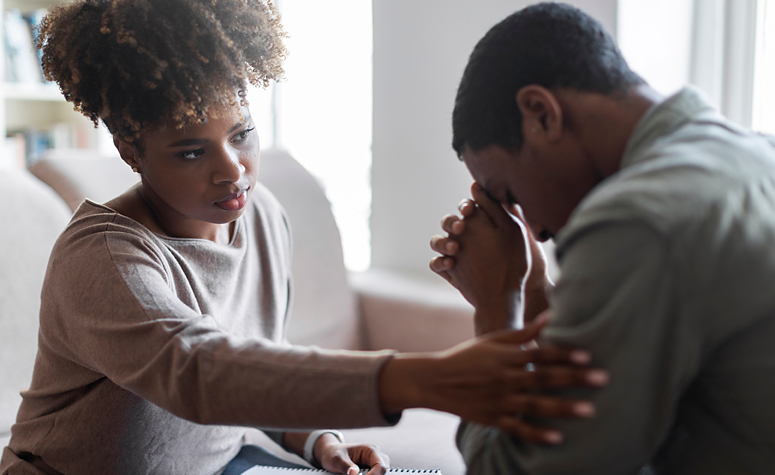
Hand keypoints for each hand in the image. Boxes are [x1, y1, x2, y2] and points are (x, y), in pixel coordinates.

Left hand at [314, 434, 388, 474]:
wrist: (330, 454)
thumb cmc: (334, 453)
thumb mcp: (336, 459)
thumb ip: (345, 465)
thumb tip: (354, 473)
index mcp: (369, 450)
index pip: (380, 465)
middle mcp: (375, 456)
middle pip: (383, 471)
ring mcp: (374, 463)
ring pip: (380, 474)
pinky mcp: (371, 470)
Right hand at [378, 314, 608, 444]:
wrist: (435, 381)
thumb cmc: (468, 357)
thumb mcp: (493, 341)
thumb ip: (524, 333)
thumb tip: (552, 316)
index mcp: (505, 356)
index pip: (539, 353)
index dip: (563, 353)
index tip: (587, 354)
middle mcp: (504, 378)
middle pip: (544, 378)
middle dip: (574, 378)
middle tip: (602, 379)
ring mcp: (499, 400)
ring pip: (535, 404)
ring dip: (563, 407)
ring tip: (589, 410)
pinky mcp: (493, 418)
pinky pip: (518, 428)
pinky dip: (536, 433)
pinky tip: (557, 437)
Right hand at [430, 183, 551, 327]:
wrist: (510, 295)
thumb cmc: (516, 262)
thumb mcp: (512, 232)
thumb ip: (497, 208)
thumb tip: (477, 186)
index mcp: (481, 225)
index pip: (467, 208)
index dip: (465, 206)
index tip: (469, 210)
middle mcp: (466, 237)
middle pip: (449, 222)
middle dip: (451, 223)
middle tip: (461, 229)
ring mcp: (455, 254)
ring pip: (438, 241)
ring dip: (442, 242)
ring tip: (455, 250)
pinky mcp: (449, 270)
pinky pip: (435, 263)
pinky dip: (439, 262)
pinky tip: (450, 264)